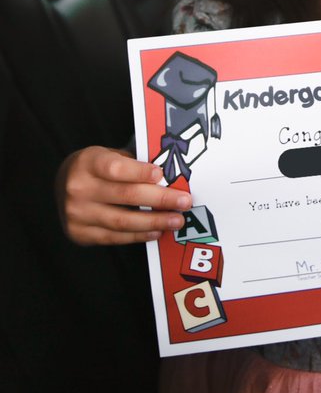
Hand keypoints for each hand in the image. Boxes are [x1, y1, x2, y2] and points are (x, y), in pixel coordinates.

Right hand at [56, 146, 191, 244]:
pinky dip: (138, 235)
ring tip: (176, 220)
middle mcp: (78, 188)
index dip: (139, 172)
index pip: (115, 168)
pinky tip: (156, 231)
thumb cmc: (96, 167)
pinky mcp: (79, 233)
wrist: (63, 183)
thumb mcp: (108, 154)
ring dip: (154, 221)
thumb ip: (133, 163)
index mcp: (87, 163)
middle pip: (125, 195)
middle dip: (160, 199)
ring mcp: (77, 214)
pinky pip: (114, 237)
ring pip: (122, 221)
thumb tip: (169, 174)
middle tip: (184, 201)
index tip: (162, 175)